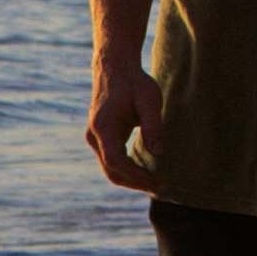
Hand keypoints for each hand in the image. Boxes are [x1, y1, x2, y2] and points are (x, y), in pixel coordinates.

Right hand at [83, 62, 159, 192]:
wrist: (114, 69)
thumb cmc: (133, 82)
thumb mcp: (148, 99)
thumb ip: (153, 126)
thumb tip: (158, 153)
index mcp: (103, 127)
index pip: (115, 161)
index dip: (136, 174)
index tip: (159, 180)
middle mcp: (94, 136)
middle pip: (112, 171)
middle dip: (137, 183)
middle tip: (162, 186)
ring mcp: (95, 139)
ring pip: (111, 169)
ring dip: (133, 180)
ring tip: (157, 183)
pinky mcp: (101, 139)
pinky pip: (113, 162)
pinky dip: (129, 171)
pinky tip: (147, 172)